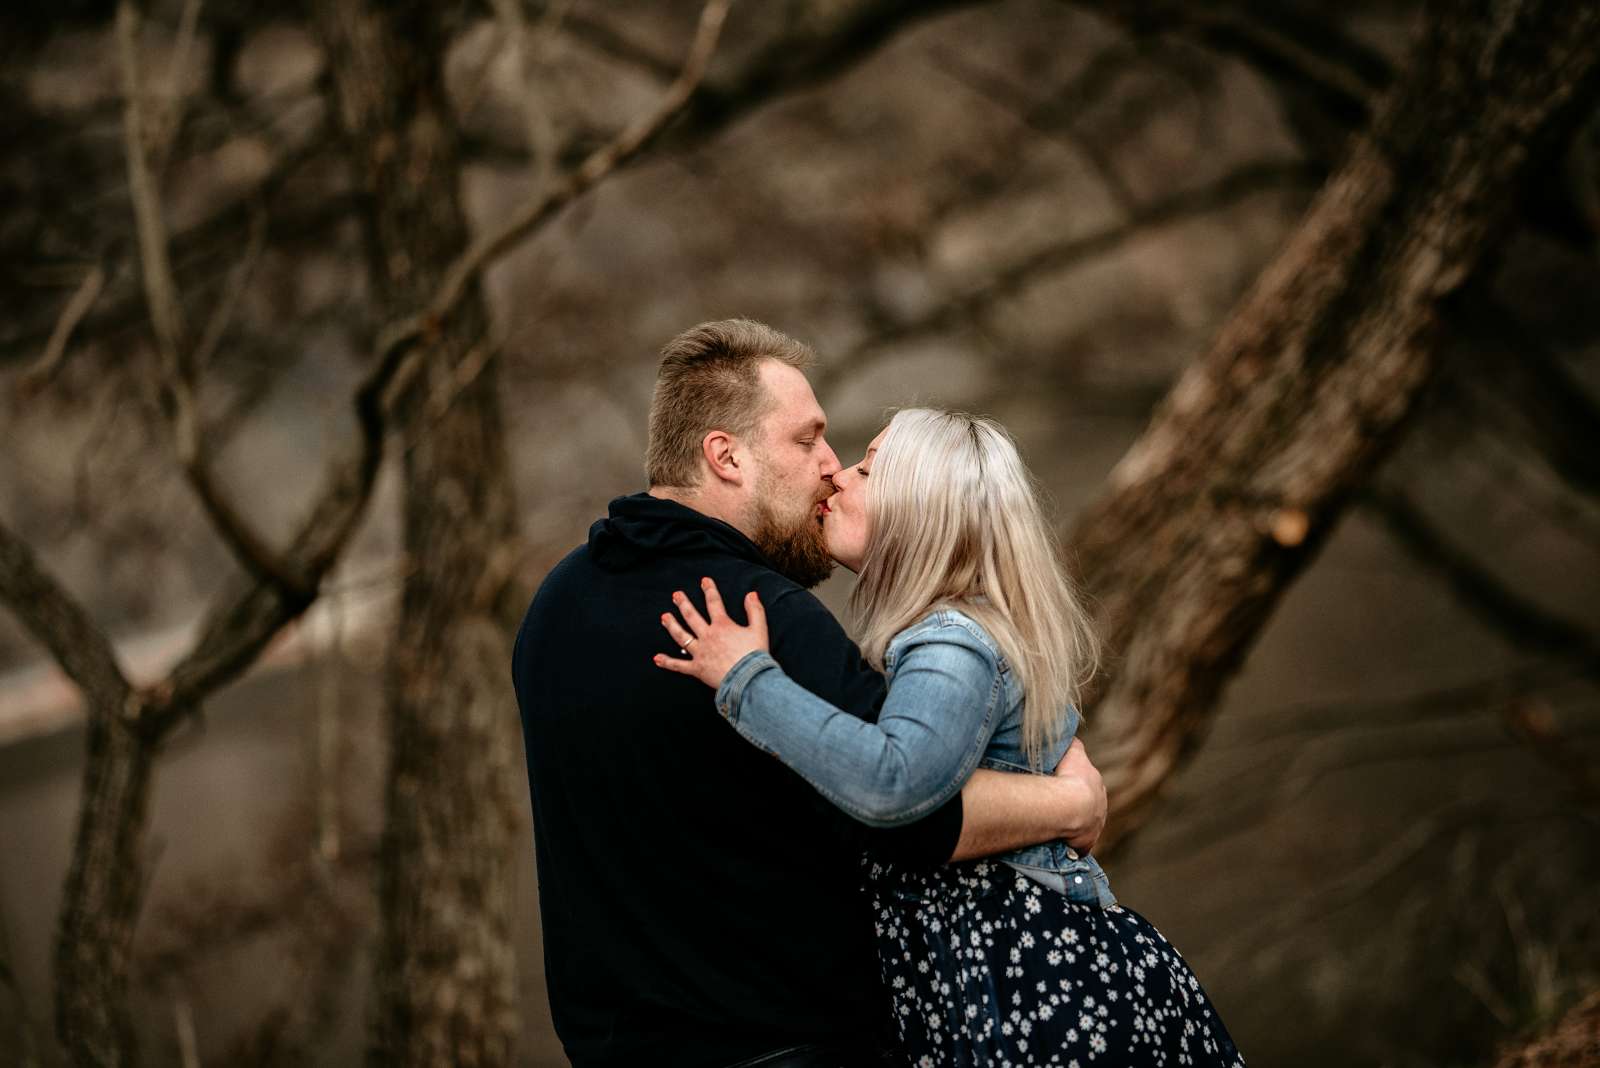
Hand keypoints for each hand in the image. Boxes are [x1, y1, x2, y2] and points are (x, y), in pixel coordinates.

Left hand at [652, 577, 769, 689]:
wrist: (749, 679)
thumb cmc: (755, 655)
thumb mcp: (759, 629)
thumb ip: (755, 610)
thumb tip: (751, 594)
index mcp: (722, 626)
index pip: (714, 603)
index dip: (709, 590)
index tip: (704, 581)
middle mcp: (707, 636)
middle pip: (692, 616)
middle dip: (683, 604)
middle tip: (676, 595)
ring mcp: (700, 652)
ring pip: (681, 636)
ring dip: (672, 625)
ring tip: (664, 617)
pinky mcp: (697, 669)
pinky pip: (679, 666)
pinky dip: (667, 662)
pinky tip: (657, 658)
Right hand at [1052, 737, 1106, 854]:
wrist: (1072, 805)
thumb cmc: (1069, 776)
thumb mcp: (1072, 751)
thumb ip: (1073, 744)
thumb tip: (1069, 734)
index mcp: (1097, 786)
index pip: (1088, 786)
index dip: (1075, 787)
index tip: (1062, 788)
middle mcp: (1100, 807)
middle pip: (1089, 808)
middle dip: (1075, 808)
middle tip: (1057, 808)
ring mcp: (1095, 827)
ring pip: (1083, 827)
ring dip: (1072, 827)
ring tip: (1054, 826)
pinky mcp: (1086, 844)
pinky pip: (1077, 846)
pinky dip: (1069, 845)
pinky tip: (1057, 843)